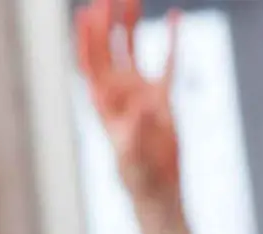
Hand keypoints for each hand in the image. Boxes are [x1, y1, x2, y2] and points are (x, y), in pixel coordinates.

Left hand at [76, 0, 180, 205]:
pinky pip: (167, 61)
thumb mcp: (133, 156)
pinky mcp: (162, 97)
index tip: (87, 14)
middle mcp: (118, 93)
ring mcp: (139, 92)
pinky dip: (171, 40)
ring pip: (133, 50)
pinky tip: (174, 16)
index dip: (88, 40)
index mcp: (104, 104)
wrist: (157, 187)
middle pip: (109, 50)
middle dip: (107, 24)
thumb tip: (142, 110)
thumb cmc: (137, 176)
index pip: (92, 65)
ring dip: (130, 24)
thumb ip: (136, 133)